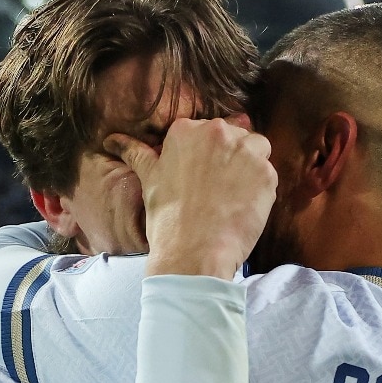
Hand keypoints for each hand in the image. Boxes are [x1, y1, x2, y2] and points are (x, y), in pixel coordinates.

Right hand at [104, 115, 276, 278]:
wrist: (194, 252)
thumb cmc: (168, 219)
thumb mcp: (149, 180)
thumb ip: (137, 154)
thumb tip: (113, 140)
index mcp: (186, 130)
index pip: (208, 131)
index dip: (209, 155)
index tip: (204, 176)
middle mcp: (217, 132)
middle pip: (235, 136)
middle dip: (230, 158)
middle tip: (218, 189)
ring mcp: (245, 151)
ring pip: (257, 149)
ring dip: (250, 168)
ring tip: (233, 196)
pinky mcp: (266, 172)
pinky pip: (269, 174)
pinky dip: (261, 190)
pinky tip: (243, 208)